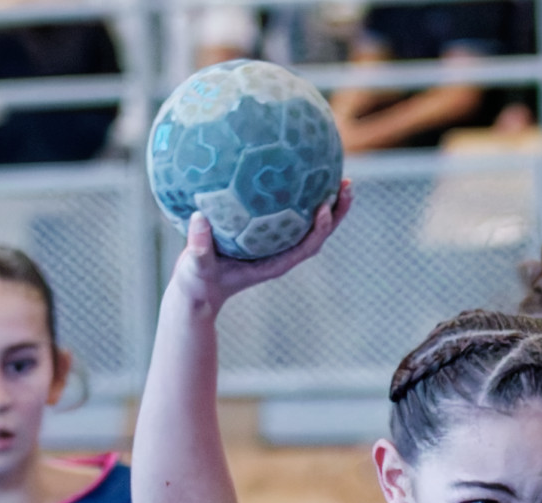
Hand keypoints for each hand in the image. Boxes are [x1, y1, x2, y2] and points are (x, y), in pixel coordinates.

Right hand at [169, 180, 352, 315]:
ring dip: (324, 201)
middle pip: (316, 233)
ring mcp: (273, 245)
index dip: (319, 229)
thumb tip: (198, 218)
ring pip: (306, 222)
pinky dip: (293, 194)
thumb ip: (197, 249)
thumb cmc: (196, 285)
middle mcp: (278, 254)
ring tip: (336, 173)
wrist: (195, 294)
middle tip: (347, 183)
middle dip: (335, 211)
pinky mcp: (262, 236)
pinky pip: (284, 214)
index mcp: (272, 265)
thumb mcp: (194, 269)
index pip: (305, 248)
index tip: (326, 207)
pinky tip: (292, 169)